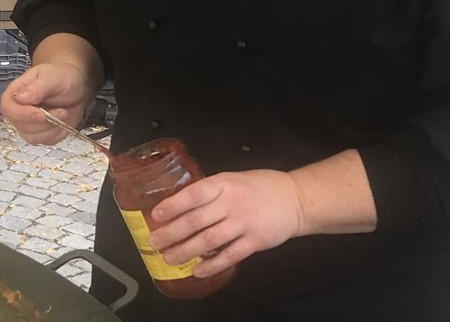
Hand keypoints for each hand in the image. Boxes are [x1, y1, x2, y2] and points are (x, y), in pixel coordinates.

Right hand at [0, 62, 94, 144]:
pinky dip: (58, 133)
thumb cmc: (61, 76)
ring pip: (34, 137)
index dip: (23, 115)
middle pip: (21, 126)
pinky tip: (62, 120)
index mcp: (15, 93)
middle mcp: (18, 111)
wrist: (74, 85)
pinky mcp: (40, 134)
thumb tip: (20, 98)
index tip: (41, 114)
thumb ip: (36, 87)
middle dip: (45, 122)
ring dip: (53, 128)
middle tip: (61, 110)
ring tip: (63, 112)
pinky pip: (47, 141)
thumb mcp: (51, 77)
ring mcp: (28, 124)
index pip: (8, 109)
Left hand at [148, 170, 306, 277]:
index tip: (155, 216)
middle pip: (196, 221)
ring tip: (169, 257)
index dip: (172, 206)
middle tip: (154, 242)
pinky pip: (230, 256)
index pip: (192, 195)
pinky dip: (212, 265)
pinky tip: (197, 271)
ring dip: (186, 250)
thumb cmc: (259, 186)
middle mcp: (231, 203)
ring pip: (209, 240)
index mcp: (223, 184)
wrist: (295, 199)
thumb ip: (210, 190)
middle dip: (172, 233)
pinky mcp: (255, 242)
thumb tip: (180, 203)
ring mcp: (244, 224)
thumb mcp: (232, 179)